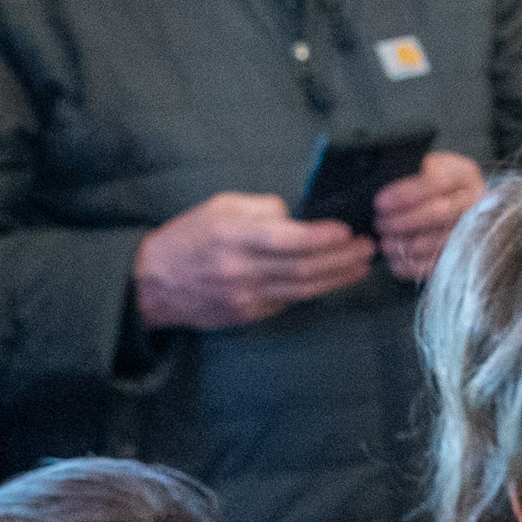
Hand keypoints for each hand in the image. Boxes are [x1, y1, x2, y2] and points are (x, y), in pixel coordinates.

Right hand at [134, 192, 372, 330]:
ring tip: (361, 266)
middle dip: (340, 258)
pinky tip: (334, 280)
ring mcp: (245, 297)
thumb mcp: (219, 207)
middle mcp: (240, 269)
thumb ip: (260, 208)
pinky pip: (288, 302)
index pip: (286, 239)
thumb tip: (296, 215)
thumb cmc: (189, 237)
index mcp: (232, 235)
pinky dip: (314, 290)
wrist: (154, 283)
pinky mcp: (248, 315)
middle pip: (302, 268)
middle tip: (367, 248)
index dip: (321, 237)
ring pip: (301, 290)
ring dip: (337, 278)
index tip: (347, 230)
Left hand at [372, 150, 487, 282]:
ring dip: (402, 245)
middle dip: (401, 221)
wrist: (467, 208)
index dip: (404, 195)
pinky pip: (434, 266)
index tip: (380, 202)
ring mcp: (471, 233)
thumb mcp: (435, 166)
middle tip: (379, 224)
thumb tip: (390, 189)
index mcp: (465, 177)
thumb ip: (418, 171)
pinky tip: (396, 259)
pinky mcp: (461, 259)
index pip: (435, 183)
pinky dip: (410, 265)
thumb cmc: (444, 186)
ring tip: (385, 242)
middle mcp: (474, 205)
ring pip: (434, 243)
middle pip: (436, 214)